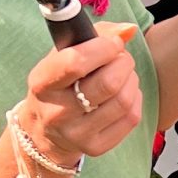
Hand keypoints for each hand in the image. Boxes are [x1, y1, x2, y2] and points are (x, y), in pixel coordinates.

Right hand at [18, 26, 141, 167]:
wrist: (45, 130)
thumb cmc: (60, 82)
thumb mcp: (63, 54)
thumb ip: (96, 35)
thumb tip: (128, 30)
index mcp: (42, 83)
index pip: (75, 63)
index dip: (103, 48)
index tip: (112, 43)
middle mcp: (56, 112)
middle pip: (108, 83)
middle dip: (123, 63)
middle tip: (120, 58)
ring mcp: (76, 134)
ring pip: (123, 100)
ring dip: (131, 80)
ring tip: (123, 75)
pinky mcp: (95, 147)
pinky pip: (131, 118)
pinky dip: (135, 99)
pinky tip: (124, 94)